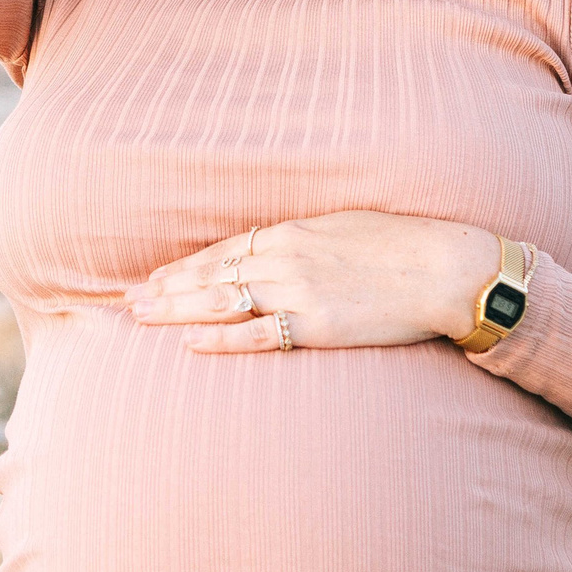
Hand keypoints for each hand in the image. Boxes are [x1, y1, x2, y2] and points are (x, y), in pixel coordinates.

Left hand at [129, 212, 503, 353]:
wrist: (444, 269)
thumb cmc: (402, 246)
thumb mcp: (345, 228)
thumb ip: (305, 240)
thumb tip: (276, 250)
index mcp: (293, 231)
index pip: (223, 251)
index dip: (185, 267)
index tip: (154, 278)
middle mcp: (286, 258)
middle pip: (211, 275)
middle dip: (166, 288)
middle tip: (127, 302)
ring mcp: (298, 291)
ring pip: (221, 302)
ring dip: (177, 311)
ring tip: (141, 319)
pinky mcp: (316, 324)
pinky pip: (255, 334)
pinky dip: (219, 338)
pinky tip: (189, 343)